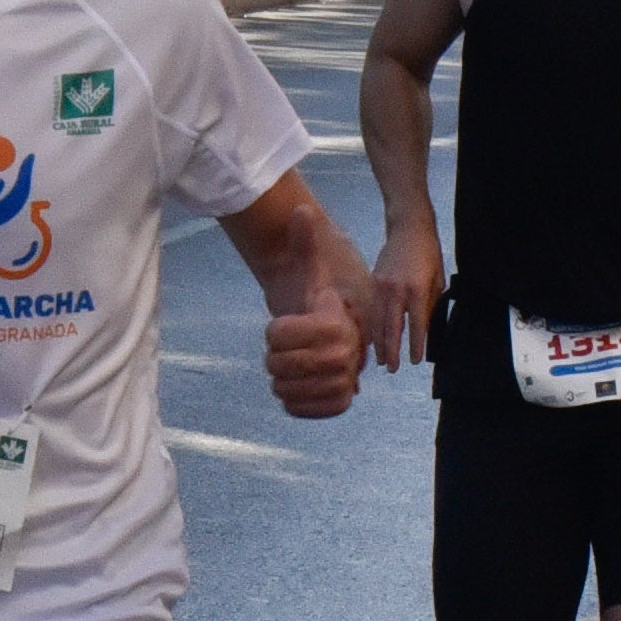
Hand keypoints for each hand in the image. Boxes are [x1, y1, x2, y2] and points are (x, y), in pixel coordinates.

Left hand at [259, 202, 362, 419]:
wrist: (335, 339)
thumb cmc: (317, 303)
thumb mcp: (310, 272)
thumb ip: (305, 243)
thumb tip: (302, 210)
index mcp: (336, 323)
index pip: (277, 334)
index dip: (273, 331)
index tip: (285, 327)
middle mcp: (347, 355)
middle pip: (278, 364)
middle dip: (273, 357)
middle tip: (283, 351)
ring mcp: (344, 382)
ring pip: (284, 390)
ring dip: (279, 379)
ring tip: (290, 368)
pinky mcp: (339, 404)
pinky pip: (298, 410)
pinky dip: (290, 401)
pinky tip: (296, 388)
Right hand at [370, 224, 442, 368]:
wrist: (408, 228)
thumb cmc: (428, 253)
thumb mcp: (438, 279)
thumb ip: (432, 304)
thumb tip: (427, 329)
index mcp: (417, 289)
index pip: (416, 324)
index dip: (416, 344)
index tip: (416, 360)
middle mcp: (397, 290)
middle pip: (392, 328)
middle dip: (392, 351)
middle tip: (393, 369)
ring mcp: (382, 286)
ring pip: (378, 322)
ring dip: (379, 343)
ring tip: (381, 361)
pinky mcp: (373, 282)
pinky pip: (371, 311)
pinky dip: (372, 328)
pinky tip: (373, 340)